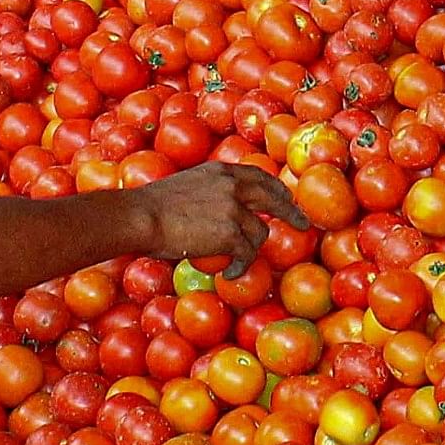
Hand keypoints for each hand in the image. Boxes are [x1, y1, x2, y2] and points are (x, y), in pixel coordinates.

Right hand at [133, 162, 298, 275]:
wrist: (141, 217)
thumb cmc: (151, 206)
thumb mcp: (188, 185)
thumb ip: (210, 191)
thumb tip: (222, 209)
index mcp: (222, 170)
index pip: (259, 176)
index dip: (276, 189)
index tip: (285, 199)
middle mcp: (233, 185)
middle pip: (274, 198)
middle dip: (291, 212)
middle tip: (303, 224)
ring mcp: (234, 209)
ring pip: (260, 232)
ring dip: (251, 249)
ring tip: (236, 261)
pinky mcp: (230, 233)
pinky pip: (246, 254)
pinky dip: (239, 267)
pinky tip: (228, 274)